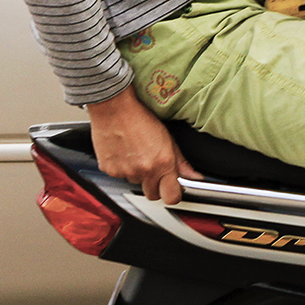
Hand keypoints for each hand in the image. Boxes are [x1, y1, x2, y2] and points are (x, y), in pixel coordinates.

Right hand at [86, 87, 201, 203]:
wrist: (114, 107)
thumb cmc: (140, 118)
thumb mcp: (168, 138)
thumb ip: (181, 161)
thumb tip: (194, 176)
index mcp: (163, 163)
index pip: (172, 197)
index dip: (172, 194)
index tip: (172, 188)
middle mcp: (145, 170)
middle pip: (153, 195)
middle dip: (155, 186)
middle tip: (153, 167)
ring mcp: (126, 172)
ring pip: (135, 183)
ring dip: (138, 174)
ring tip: (136, 153)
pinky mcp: (110, 169)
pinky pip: (119, 176)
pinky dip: (122, 168)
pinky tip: (124, 152)